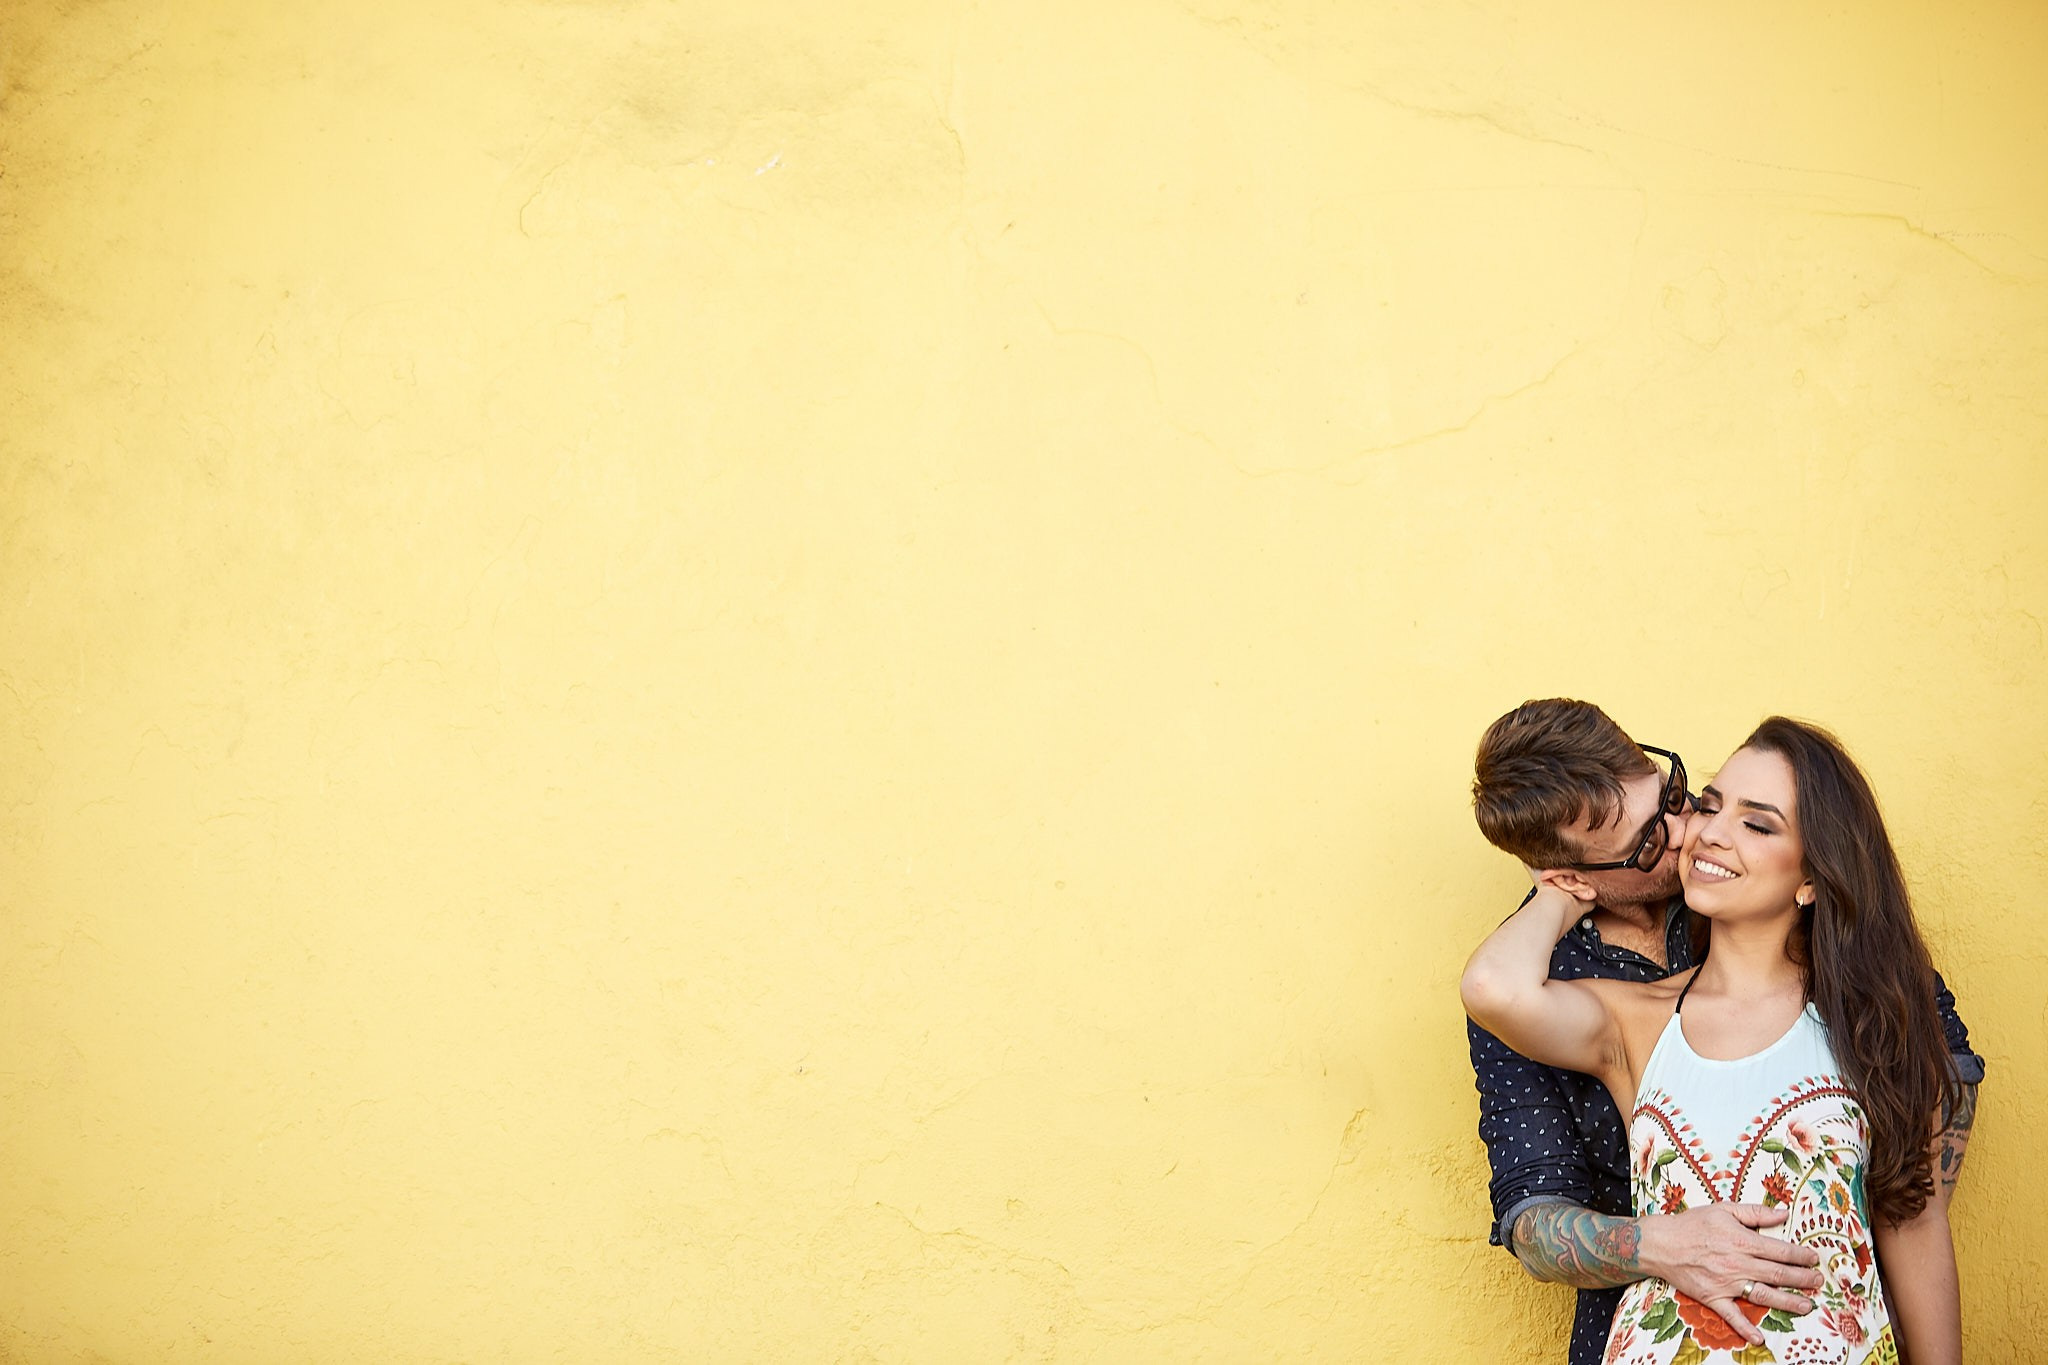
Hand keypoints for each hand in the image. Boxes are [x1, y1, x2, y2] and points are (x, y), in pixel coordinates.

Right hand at [1638, 1204, 1822, 1344]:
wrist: (1661, 1243)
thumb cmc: (1692, 1224)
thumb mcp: (1723, 1209)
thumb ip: (1755, 1212)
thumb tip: (1783, 1213)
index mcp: (1741, 1240)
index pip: (1780, 1250)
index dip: (1801, 1255)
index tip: (1813, 1258)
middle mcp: (1737, 1264)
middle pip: (1778, 1274)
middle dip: (1803, 1279)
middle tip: (1818, 1282)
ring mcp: (1726, 1283)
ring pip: (1764, 1295)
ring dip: (1788, 1302)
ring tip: (1806, 1306)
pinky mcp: (1713, 1297)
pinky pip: (1731, 1315)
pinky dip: (1745, 1328)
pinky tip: (1759, 1338)